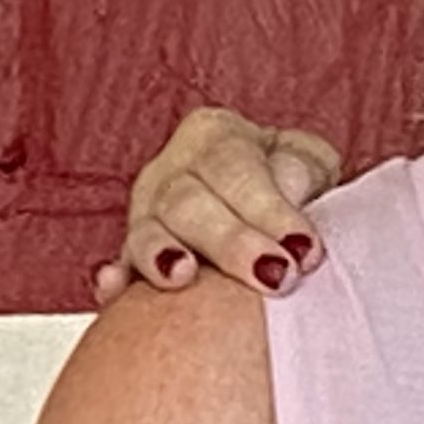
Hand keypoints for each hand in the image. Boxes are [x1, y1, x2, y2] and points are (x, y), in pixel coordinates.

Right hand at [92, 108, 343, 303]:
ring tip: (182, 277)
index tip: (305, 248)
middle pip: (188, 201)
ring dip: (162, 255)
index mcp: (217, 136)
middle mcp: (171, 170)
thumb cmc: (293, 181)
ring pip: (146, 230)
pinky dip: (114, 278)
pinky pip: (116, 266)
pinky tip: (114, 286)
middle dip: (232, 243)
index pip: (235, 168)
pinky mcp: (131, 255)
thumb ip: (301, 172)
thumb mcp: (309, 161)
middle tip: (276, 278)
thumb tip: (290, 192)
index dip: (270, 210)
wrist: (265, 206)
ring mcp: (144, 212)